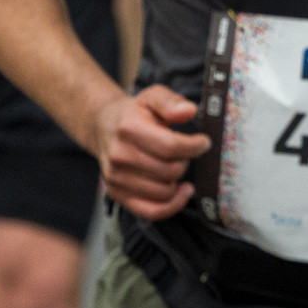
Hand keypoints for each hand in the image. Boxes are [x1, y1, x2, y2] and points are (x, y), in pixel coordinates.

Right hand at [89, 84, 208, 221]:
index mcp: (129, 129)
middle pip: (170, 170)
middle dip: (185, 161)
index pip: (171, 146)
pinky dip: (172, 205)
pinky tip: (182, 191)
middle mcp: (119, 156)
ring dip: (177, 180)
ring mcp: (116, 178)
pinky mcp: (117, 195)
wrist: (104, 127)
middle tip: (184, 152)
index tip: (203, 142)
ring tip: (175, 165)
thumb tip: (189, 111)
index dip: (195, 146)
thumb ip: (171, 102)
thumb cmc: (136, 113)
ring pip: (164, 191)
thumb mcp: (153, 97)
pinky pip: (151, 211)